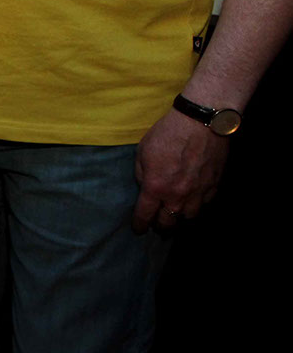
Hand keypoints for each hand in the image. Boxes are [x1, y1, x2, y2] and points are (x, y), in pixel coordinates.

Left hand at [132, 108, 229, 232]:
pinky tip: (193, 200)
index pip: (145, 215)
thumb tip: (145, 187)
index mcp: (156, 187)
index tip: (138, 229)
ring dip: (180, 217)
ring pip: (189, 217)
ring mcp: (198, 192)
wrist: (201, 123)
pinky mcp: (214, 186)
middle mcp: (177, 195)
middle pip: (168, 223)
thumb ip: (141, 174)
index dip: (140, 225)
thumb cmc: (167, 134)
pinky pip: (205, 204)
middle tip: (157, 224)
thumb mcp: (142, 152)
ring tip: (176, 213)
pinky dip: (197, 205)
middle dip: (160, 226)